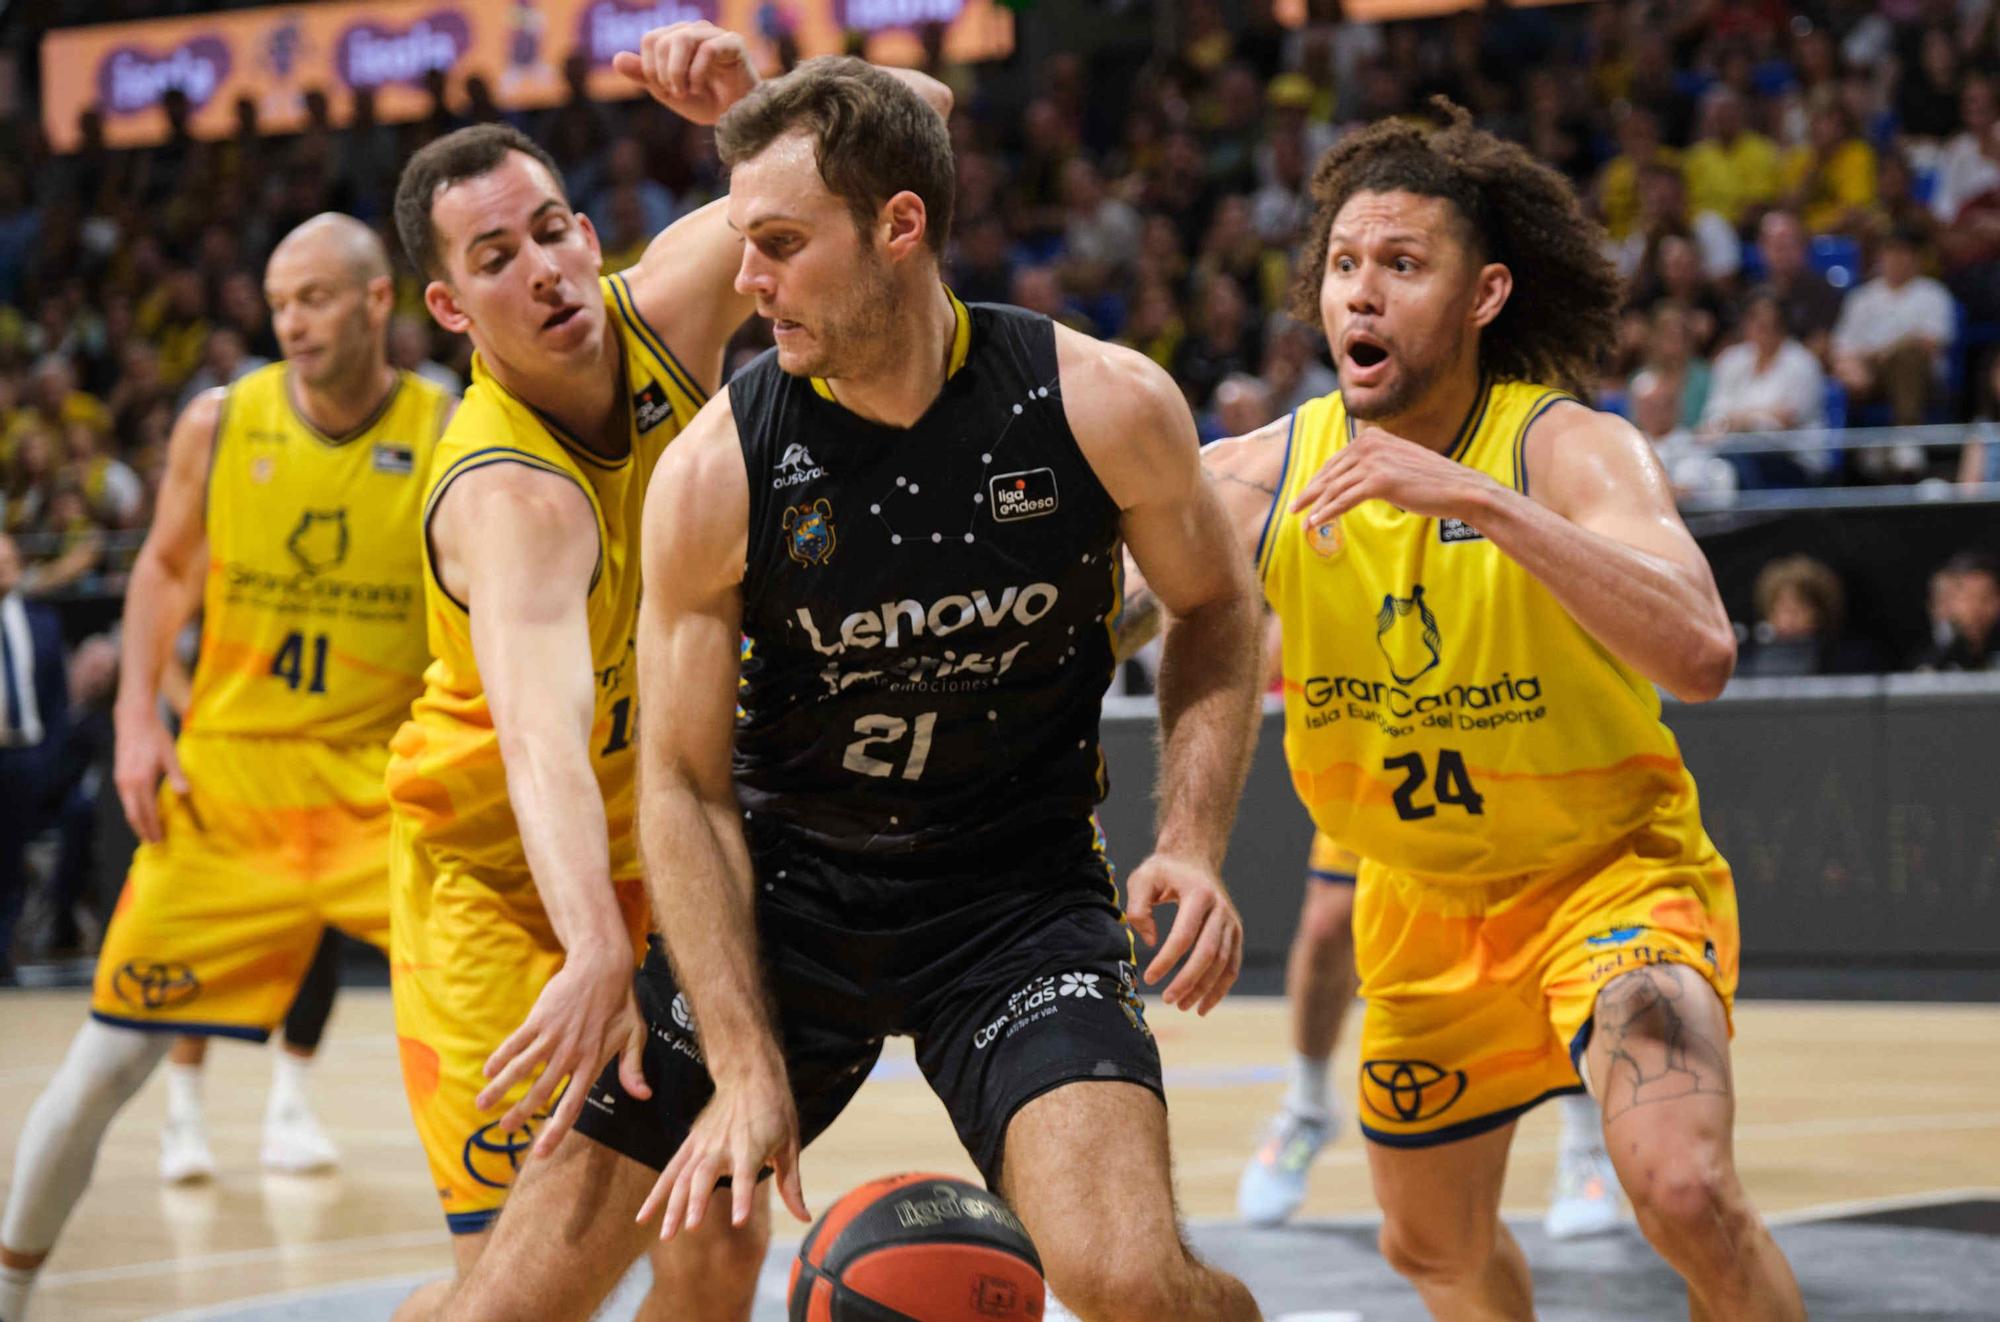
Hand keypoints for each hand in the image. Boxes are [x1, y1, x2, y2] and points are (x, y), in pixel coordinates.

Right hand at [113, 702, 186, 843]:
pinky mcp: (119, 776)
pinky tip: (141, 813)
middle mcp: (127, 783)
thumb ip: (177, 775)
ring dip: (137, 822)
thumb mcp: (170, 755)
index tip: (159, 841)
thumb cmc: (155, 736)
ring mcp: (121, 780)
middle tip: (153, 844)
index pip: (146, 812)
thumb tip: (186, 794)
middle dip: (142, 831)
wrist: (133, 719)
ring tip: (147, 833)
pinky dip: (133, 811)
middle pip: (133, 815)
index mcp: (140, 781)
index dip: (152, 828)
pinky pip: (126, 800)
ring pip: (127, 808)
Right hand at [477, 943, 648, 1158]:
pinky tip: (487, 1071)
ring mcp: (552, 1036)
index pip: (572, 1105)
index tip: (540, 1152)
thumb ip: (633, 1069)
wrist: (603, 966)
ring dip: (500, 1089)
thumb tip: (644, 1096)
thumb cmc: (621, 1003)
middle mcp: (570, 1054)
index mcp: (593, 1063)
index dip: (555, 1131)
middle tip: (503, 1131)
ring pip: (521, 1069)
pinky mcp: (538, 1019)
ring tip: (482, 1106)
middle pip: (540, 1092)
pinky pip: (515, 1043)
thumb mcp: (634, 1036)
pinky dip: (500, 1058)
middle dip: (519, 1114)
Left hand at [611, 22, 757, 125]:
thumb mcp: (668, 92)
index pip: (651, 39)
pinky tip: (700, 89)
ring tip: (685, 92)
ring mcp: (715, 34)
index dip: (650, 67)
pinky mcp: (734, 43)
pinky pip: (708, 49)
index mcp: (678, 38)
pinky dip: (697, 73)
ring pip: (683, 39)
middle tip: (676, 94)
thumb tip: (616, 59)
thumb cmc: (705, 102)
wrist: (737, 118)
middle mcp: (695, 30)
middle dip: (664, 73)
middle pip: (663, 40)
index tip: (664, 90)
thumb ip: (644, 75)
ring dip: (678, 72)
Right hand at [638, 1061, 809, 1237]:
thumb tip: (804, 1218)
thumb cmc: (774, 1110)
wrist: (748, 1074)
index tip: (738, 1221)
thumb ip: (791, 1185)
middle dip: (696, 1202)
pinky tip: (644, 1216)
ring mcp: (703, 1144)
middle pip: (704, 1176)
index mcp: (751, 1146)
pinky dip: (657, 1193)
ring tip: (666, 1235)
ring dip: (673, 1206)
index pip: (746, 1175)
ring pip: (683, 1177)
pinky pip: (671, 1170)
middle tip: (691, 1229)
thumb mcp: (790, 1145)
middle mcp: (723, 1146)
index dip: (742, 1197)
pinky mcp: (691, 1143)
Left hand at [1124, 852, 1242, 1014]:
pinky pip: (1232, 966)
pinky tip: (1204, 1005)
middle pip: (1208, 953)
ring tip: (1182, 1006)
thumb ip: (1138, 908)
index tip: (1149, 977)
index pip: (1184, 935)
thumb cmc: (1164, 871)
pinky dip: (1220, 988)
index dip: (1167, 960)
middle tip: (1167, 999)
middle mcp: (1221, 909)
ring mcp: (1232, 922)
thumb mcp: (1142, 879)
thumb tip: (1151, 943)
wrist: (1194, 858)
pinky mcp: (1236, 933)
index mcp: (1198, 894)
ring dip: (1204, 989)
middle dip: (1188, 980)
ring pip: (1223, 963)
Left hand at [1289, 425, 1499, 530]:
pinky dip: (1327, 512)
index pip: (1337, 460)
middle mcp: (1371, 443)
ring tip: (1302, 522)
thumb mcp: (1399, 463)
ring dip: (1315, 506)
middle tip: (1293, 507)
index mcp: (1373, 436)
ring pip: (1334, 487)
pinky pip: (1344, 500)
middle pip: (1331, 472)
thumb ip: (1377, 464)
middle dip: (1310, 492)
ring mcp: (1374, 460)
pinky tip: (1316, 522)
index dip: (1319, 479)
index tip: (1306, 494)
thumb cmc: (1432, 482)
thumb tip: (1354, 480)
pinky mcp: (1379, 481)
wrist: (1459, 489)